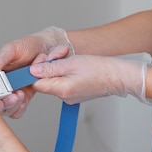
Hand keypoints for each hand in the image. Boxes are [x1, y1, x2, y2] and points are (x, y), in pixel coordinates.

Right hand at [0, 27, 73, 117]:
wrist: (48, 49)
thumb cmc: (28, 46)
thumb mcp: (12, 49)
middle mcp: (1, 85)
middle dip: (3, 102)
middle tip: (13, 96)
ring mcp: (13, 92)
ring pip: (7, 108)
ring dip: (12, 105)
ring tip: (20, 94)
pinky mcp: (24, 97)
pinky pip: (18, 110)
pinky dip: (20, 108)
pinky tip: (23, 100)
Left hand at [30, 53, 151, 104]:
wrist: (119, 76)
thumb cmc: (100, 68)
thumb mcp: (71, 63)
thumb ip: (50, 67)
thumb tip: (33, 71)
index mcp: (62, 90)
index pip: (36, 83)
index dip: (36, 69)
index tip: (44, 58)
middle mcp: (64, 97)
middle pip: (45, 81)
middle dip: (48, 65)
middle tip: (59, 54)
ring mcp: (70, 97)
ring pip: (54, 80)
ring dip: (57, 68)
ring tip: (68, 58)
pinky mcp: (75, 94)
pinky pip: (63, 83)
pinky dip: (65, 73)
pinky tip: (74, 66)